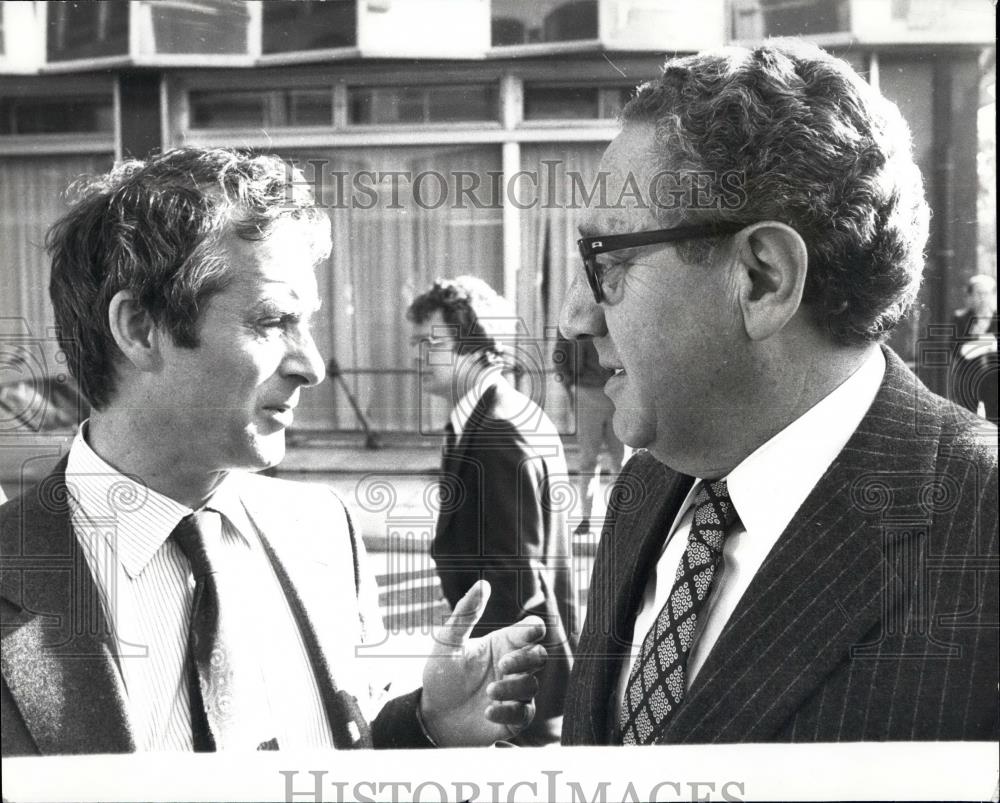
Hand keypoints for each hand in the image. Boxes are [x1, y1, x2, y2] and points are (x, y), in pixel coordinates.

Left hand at [419, 580, 545, 746]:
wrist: (431, 715)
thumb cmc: (441, 673)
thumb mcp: (448, 641)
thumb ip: (466, 613)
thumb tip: (483, 584)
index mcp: (503, 643)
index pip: (532, 630)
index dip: (535, 629)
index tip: (530, 631)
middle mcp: (513, 666)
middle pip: (540, 656)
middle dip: (525, 659)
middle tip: (502, 665)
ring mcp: (514, 693)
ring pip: (532, 686)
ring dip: (513, 688)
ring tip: (488, 692)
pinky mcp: (513, 719)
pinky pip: (525, 714)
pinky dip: (509, 712)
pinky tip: (488, 711)